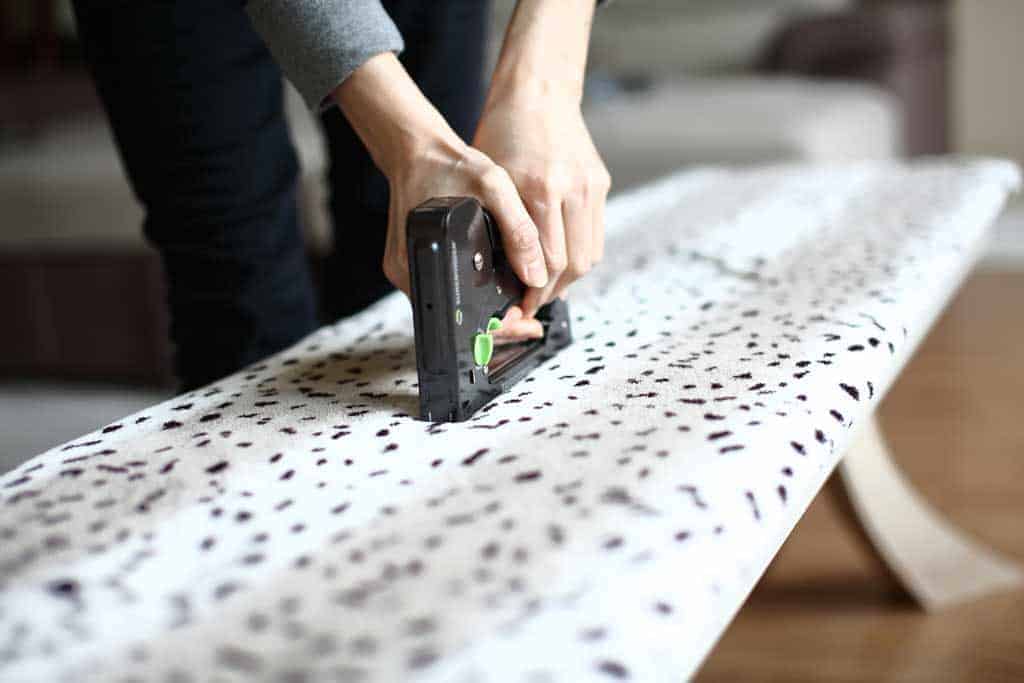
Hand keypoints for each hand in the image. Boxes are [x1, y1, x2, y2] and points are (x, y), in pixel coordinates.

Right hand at [332, 53, 547, 338]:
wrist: (415, 150)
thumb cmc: (449, 165)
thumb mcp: (492, 187)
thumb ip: (518, 230)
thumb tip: (536, 275)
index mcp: (423, 258)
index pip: (463, 317)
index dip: (500, 328)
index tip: (526, 326)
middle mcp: (408, 272)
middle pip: (456, 319)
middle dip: (497, 324)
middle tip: (530, 322)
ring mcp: (407, 270)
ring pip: (451, 307)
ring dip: (484, 312)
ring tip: (518, 307)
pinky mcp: (410, 264)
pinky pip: (443, 289)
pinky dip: (469, 295)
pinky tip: (493, 289)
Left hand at [474, 0, 609, 318]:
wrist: (537, 95)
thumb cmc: (502, 135)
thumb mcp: (491, 181)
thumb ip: (501, 226)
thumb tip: (507, 273)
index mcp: (539, 188)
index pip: (547, 261)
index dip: (534, 291)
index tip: (521, 306)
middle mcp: (570, 189)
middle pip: (572, 265)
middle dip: (551, 291)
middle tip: (532, 304)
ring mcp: (590, 186)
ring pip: (589, 255)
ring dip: (569, 278)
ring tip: (546, 288)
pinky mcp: (600, 183)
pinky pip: (595, 234)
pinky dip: (579, 255)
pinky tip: (560, 263)